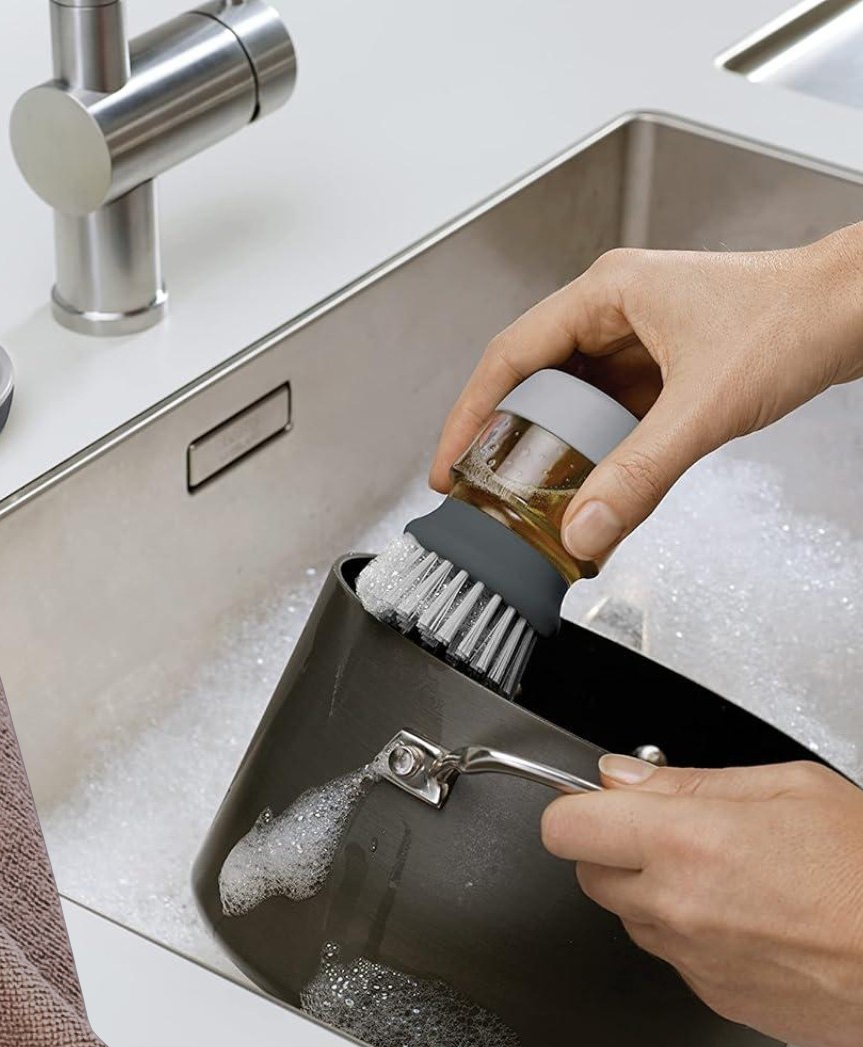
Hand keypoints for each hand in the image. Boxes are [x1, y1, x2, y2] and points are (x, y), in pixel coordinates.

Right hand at [432, 227, 862, 560]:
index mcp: (604, 294)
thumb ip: (639, 474)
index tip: (448, 465)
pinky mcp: (660, 367)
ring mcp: (637, 339)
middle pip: (529, 380)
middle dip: (503, 438)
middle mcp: (612, 311)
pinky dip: (591, 450)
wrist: (857, 311)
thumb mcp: (703, 407)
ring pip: (568, 399)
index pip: (508, 357)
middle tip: (481, 490)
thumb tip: (584, 529)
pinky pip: (606, 414)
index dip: (468, 415)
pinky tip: (587, 484)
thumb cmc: (794, 319)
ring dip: (548, 447)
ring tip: (528, 496)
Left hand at [541, 754, 862, 1046]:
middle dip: (614, 847)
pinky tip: (748, 914)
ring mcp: (692, 959)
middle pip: (588, 873)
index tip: (597, 802)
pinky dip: (691, 933)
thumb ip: (689, 782)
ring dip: (654, 891)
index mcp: (685, 843)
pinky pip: (673, 955)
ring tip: (728, 874)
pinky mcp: (714, 998)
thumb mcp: (790, 789)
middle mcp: (676, 906)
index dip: (578, 809)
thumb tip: (624, 775)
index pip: (565, 827)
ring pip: (630, 916)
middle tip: (670, 832)